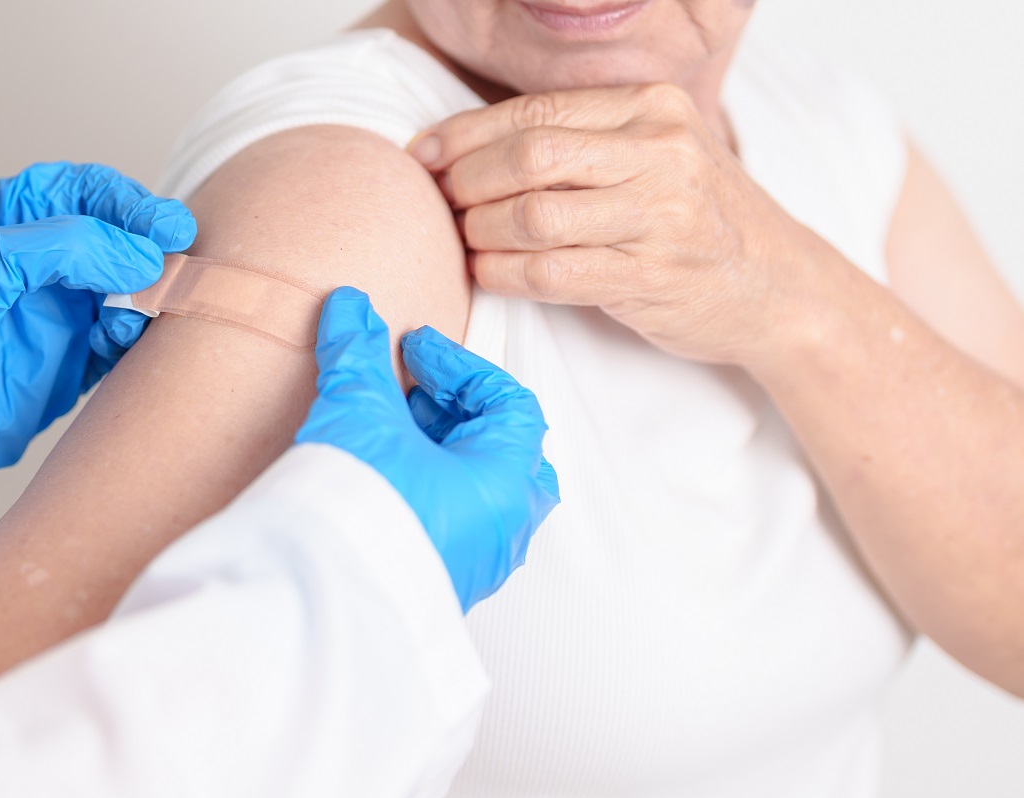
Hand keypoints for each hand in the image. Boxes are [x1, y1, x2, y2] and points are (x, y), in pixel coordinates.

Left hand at [0, 162, 195, 500]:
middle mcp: (43, 262)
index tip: (164, 224)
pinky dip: (134, 339)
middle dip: (149, 249)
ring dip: (145, 296)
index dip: (128, 202)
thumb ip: (61, 248)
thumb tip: (139, 254)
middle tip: (173, 263)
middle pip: (120, 239)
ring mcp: (61, 313)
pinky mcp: (73, 363)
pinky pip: (123, 342)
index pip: (85, 192)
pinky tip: (120, 342)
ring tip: (136, 310)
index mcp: (13, 221)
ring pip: (130, 290)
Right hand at [296, 287, 559, 612]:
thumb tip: (351, 309)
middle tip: (407, 388)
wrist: (318, 601)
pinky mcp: (440, 580)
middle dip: (451, 406)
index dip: (460, 366)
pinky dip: (426, 482)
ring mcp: (476, 558)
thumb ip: (360, 355)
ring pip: (476, 484)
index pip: (510, 402)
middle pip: (500, 444)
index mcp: (508, 481)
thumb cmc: (360, 518)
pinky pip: (452, 518)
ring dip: (436, 445)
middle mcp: (504, 525)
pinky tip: (379, 472)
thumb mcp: (360, 414)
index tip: (417, 351)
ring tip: (386, 426)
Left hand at [411, 85, 814, 366]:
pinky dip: (504, 273)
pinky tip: (489, 272)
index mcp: (650, 107)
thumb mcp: (654, 155)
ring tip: (466, 239)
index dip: (464, 135)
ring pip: (533, 215)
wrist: (778, 286)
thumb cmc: (696, 220)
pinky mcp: (650, 276)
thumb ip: (583, 141)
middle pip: (527, 156)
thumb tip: (469, 147)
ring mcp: (659, 215)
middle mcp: (659, 151)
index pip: (533, 111)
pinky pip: (551, 273)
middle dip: (466, 181)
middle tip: (441, 202)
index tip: (424, 155)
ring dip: (480, 230)